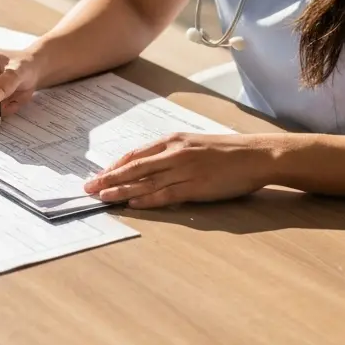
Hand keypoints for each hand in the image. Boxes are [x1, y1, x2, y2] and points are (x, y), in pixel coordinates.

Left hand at [81, 133, 275, 208]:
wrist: (255, 155)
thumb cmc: (227, 151)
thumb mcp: (195, 144)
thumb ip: (174, 153)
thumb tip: (152, 165)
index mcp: (173, 141)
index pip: (135, 154)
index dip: (115, 165)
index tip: (99, 175)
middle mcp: (174, 153)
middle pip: (133, 167)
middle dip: (108, 178)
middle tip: (88, 187)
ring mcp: (184, 170)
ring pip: (145, 181)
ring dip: (120, 190)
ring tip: (102, 198)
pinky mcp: (195, 186)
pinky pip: (165, 194)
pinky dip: (146, 199)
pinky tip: (132, 203)